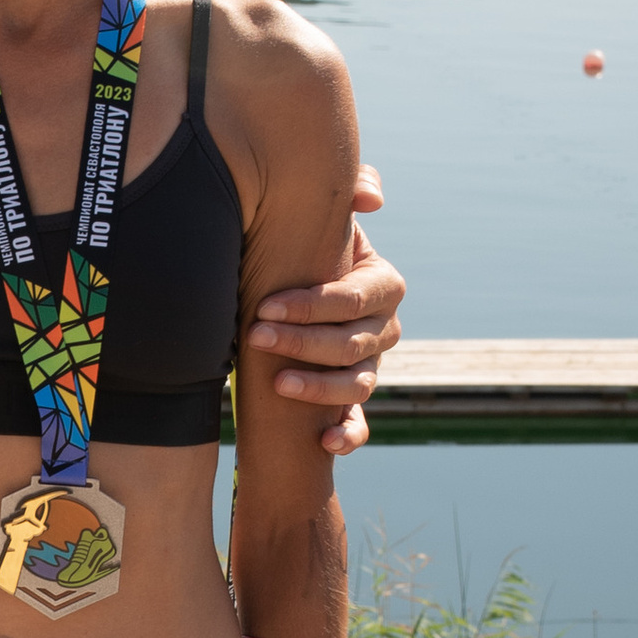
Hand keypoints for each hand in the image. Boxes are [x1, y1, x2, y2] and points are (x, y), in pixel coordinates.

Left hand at [246, 167, 403, 460]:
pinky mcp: (354, 402)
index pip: (352, 299)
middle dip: (301, 342)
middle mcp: (384, 329)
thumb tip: (372, 198)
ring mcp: (372, 368)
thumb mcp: (323, 221)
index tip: (263, 305)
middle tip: (253, 337)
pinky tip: (325, 444)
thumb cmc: (302, 252)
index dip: (310, 305)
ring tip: (277, 385)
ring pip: (357, 385)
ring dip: (319, 388)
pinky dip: (348, 437)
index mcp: (383, 286)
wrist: (291, 295)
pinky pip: (360, 426)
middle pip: (351, 343)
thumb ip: (346, 194)